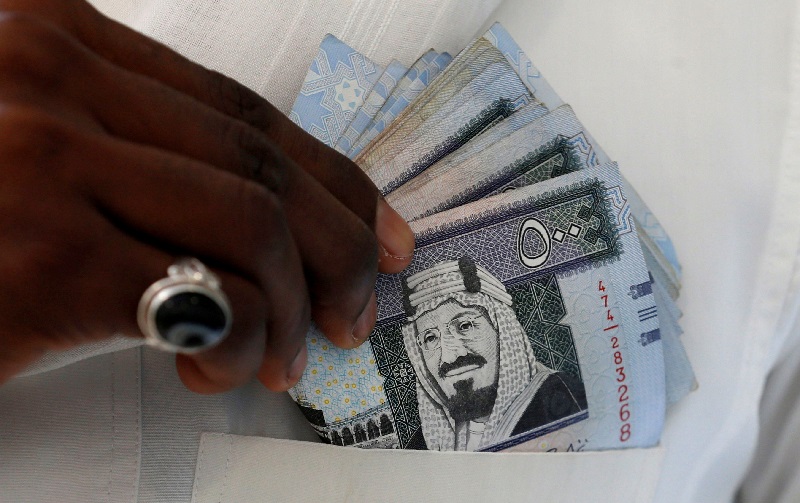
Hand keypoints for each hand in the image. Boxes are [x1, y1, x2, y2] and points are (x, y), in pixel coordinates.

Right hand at [0, 0, 413, 392]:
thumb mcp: (20, 135)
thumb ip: (120, 140)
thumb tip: (254, 209)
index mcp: (54, 35)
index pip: (241, 110)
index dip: (331, 175)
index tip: (378, 227)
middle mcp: (50, 77)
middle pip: (262, 163)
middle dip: (339, 244)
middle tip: (358, 306)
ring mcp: (43, 161)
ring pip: (252, 224)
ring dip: (293, 303)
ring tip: (288, 355)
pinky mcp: (38, 257)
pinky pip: (202, 296)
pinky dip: (240, 341)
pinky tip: (218, 372)